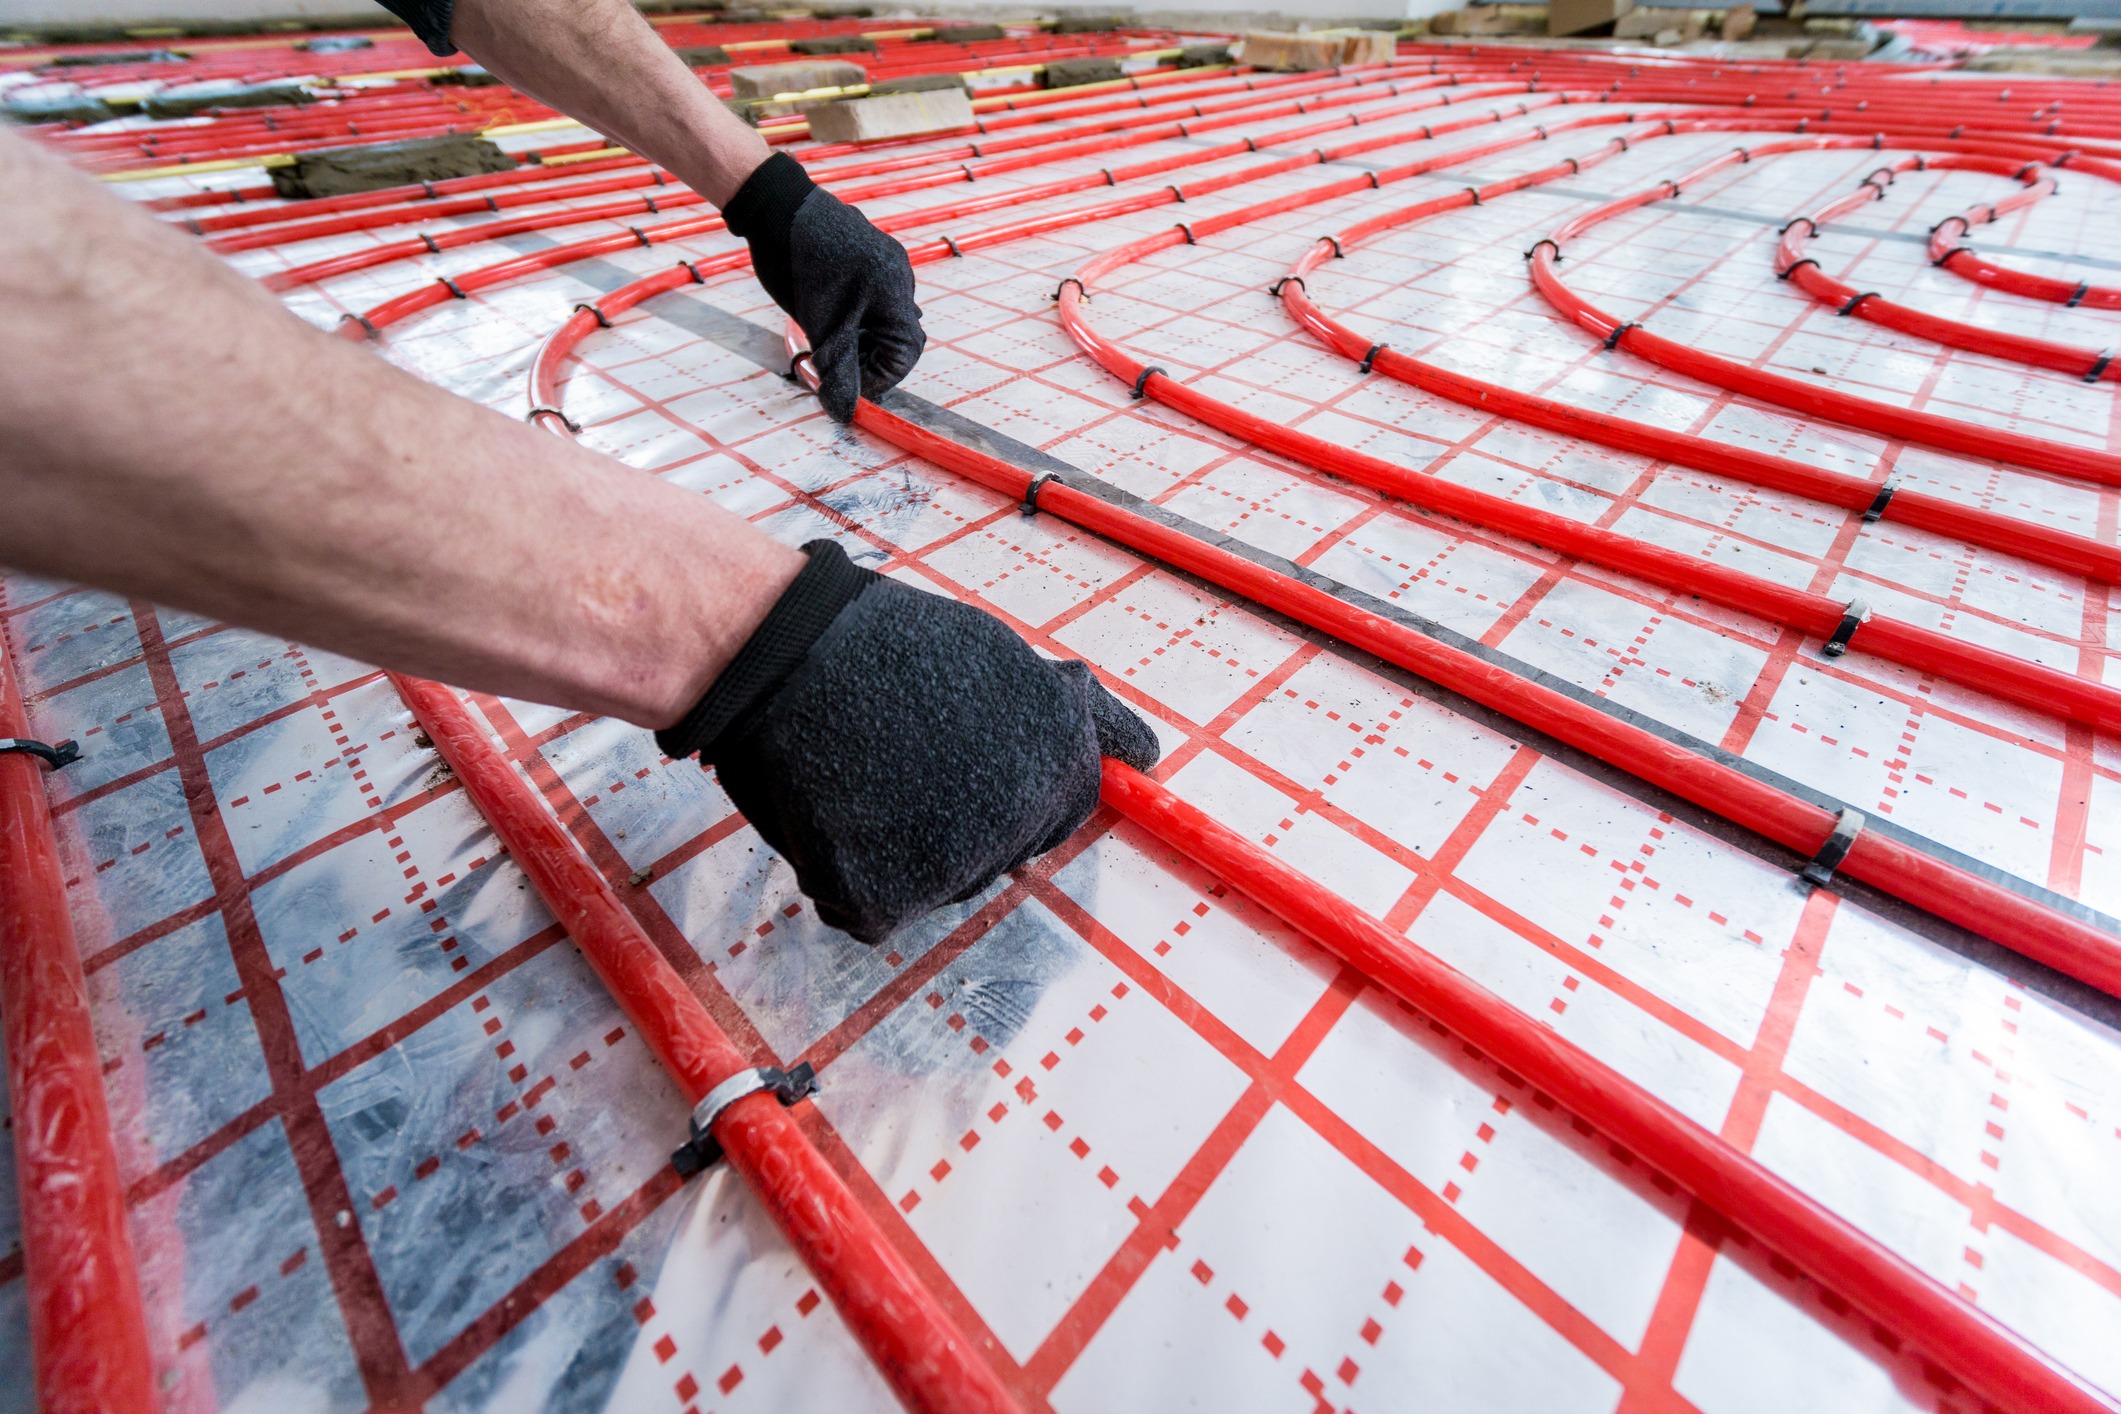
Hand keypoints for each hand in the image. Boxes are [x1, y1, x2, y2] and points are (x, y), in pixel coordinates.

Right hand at [657, 540, 1159, 942]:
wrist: (781, 651)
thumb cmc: (883, 646)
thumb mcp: (1007, 663)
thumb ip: (1074, 721)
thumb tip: (1145, 756)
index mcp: (1061, 756)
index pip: (1067, 809)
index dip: (1012, 782)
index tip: (966, 762)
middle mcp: (1023, 817)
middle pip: (1003, 855)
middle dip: (961, 820)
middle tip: (902, 758)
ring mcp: (956, 865)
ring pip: (940, 883)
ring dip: (905, 847)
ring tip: (861, 773)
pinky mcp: (885, 900)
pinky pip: (872, 910)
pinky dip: (846, 876)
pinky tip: (830, 813)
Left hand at [722, 152, 923, 421]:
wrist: (776, 206)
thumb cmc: (801, 264)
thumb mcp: (821, 328)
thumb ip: (838, 372)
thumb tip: (845, 412)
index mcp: (896, 295)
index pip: (904, 356)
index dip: (877, 380)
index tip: (844, 386)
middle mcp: (900, 277)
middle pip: (895, 338)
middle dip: (864, 359)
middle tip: (830, 367)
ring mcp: (886, 263)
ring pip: (880, 319)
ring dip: (856, 340)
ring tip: (824, 342)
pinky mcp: (869, 255)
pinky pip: (871, 298)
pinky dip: (852, 318)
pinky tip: (827, 317)